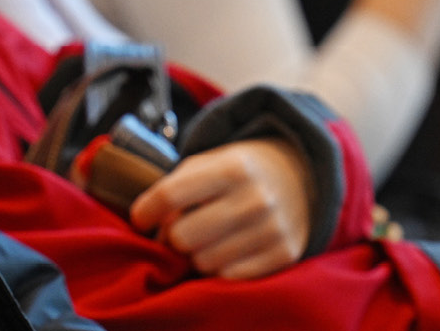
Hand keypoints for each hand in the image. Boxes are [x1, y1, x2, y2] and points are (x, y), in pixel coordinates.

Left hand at [129, 138, 311, 279]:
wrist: (300, 176)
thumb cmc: (240, 171)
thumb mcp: (209, 162)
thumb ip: (176, 187)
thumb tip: (151, 228)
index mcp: (232, 167)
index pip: (171, 195)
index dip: (146, 210)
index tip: (140, 218)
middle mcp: (255, 198)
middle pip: (183, 237)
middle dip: (175, 235)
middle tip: (183, 228)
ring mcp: (273, 228)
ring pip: (204, 262)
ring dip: (198, 254)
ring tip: (210, 237)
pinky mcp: (284, 254)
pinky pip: (230, 277)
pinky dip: (222, 268)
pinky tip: (229, 249)